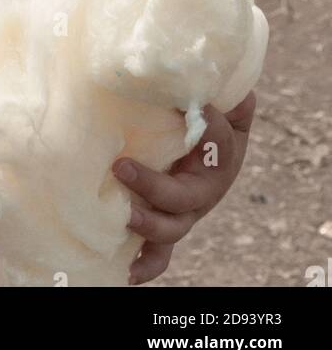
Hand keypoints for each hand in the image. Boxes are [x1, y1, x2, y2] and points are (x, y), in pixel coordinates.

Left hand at [112, 90, 256, 284]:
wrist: (205, 150)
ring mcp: (184, 213)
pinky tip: (126, 272)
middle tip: (121, 166)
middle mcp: (203, 190)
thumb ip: (224, 90)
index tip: (197, 108)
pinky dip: (146, 265)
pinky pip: (159, 254)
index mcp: (220, 158)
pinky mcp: (165, 224)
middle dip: (154, 187)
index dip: (212, 129)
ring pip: (170, 229)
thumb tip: (227, 76)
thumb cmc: (207, 120)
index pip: (220, 146)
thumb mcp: (223, 104)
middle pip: (185, 198)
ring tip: (122, 214)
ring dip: (146, 224)